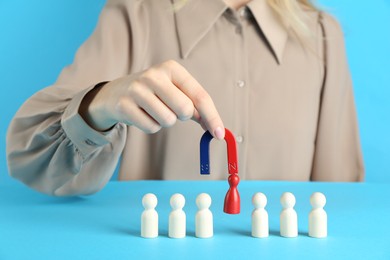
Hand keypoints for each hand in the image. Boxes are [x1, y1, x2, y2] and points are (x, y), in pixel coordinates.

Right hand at [80, 60, 224, 138]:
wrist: (115, 93)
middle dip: (181, 116)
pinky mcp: (125, 105)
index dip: (212, 117)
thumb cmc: (153, 93)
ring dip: (164, 121)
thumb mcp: (174, 90)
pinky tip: (142, 114)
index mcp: (172, 68)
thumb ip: (194, 105)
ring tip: (153, 110)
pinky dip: (151, 126)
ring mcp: (137, 89)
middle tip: (170, 109)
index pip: (200, 96)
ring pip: (168, 121)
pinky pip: (151, 128)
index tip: (220, 134)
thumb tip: (215, 127)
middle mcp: (154, 75)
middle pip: (185, 110)